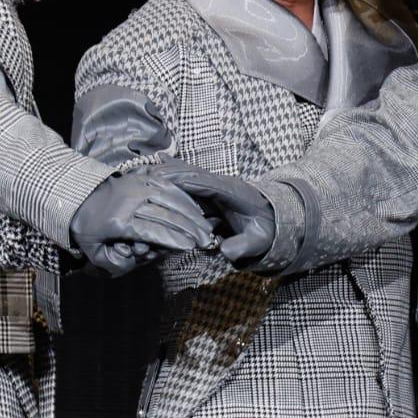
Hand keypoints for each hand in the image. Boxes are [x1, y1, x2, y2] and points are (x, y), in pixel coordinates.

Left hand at [71, 171, 214, 276]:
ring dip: (191, 213)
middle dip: (189, 229)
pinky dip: (183, 196)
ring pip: (171, 198)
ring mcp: (136, 185)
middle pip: (167, 215)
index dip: (173, 240)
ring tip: (204, 226)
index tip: (190, 247)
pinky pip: (167, 185)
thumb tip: (135, 261)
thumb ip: (114, 263)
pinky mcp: (141, 176)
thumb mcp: (93, 252)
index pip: (153, 231)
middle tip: (205, 240)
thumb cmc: (87, 228)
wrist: (76, 196)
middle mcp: (130, 200)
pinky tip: (194, 208)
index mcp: (118, 221)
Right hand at [140, 160, 275, 264]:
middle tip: (147, 173)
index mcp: (233, 192)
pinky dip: (172, 174)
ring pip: (188, 174)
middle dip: (171, 172)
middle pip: (193, 173)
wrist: (273, 220)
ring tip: (144, 170)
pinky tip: (156, 167)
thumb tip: (225, 251)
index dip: (186, 180)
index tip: (166, 179)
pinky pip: (188, 180)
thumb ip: (243, 246)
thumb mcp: (258, 241)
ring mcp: (214, 185)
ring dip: (168, 171)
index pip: (207, 183)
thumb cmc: (264, 231)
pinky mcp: (208, 190)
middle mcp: (222, 183)